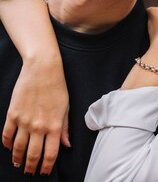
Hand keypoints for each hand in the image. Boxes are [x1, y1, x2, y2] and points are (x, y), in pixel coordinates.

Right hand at [2, 57, 69, 175]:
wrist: (43, 69)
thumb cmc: (57, 87)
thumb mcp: (65, 108)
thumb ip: (64, 128)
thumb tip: (66, 145)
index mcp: (54, 125)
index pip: (51, 153)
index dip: (47, 166)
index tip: (44, 172)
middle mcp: (38, 126)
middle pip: (33, 154)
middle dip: (31, 167)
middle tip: (29, 173)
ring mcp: (24, 121)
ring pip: (18, 148)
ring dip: (18, 159)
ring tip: (19, 164)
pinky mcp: (12, 115)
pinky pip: (7, 135)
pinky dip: (7, 144)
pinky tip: (10, 148)